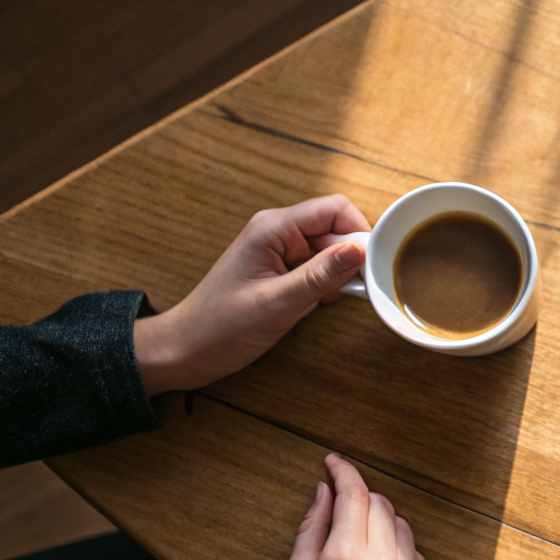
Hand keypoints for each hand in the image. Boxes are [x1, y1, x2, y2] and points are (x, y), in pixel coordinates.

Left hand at [133, 195, 369, 394]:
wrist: (186, 351)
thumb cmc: (219, 327)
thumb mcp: (277, 303)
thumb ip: (321, 276)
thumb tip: (360, 250)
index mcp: (273, 228)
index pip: (334, 209)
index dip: (359, 232)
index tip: (373, 264)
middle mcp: (278, 233)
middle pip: (336, 230)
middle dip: (351, 259)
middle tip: (356, 292)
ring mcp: (281, 253)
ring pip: (331, 253)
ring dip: (339, 277)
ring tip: (323, 304)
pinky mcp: (283, 274)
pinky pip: (319, 272)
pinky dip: (326, 289)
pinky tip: (314, 308)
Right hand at [261, 454, 436, 559]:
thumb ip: (312, 530)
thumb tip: (325, 492)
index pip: (355, 496)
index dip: (344, 473)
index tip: (334, 463)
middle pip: (382, 509)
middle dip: (360, 501)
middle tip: (339, 507)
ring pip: (403, 533)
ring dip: (381, 527)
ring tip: (355, 544)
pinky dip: (400, 556)